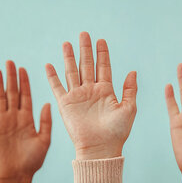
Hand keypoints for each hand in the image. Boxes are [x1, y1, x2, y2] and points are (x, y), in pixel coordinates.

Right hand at [0, 61, 51, 182]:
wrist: (16, 176)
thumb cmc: (32, 162)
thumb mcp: (44, 141)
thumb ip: (46, 122)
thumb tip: (47, 103)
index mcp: (28, 119)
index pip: (26, 96)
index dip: (25, 83)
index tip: (24, 69)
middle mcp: (14, 118)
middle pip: (12, 93)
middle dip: (11, 78)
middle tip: (10, 62)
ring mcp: (2, 123)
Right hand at [45, 32, 136, 159]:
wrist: (100, 148)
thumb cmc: (117, 132)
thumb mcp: (129, 109)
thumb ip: (130, 90)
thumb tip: (133, 71)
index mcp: (106, 91)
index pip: (103, 67)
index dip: (102, 54)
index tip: (101, 40)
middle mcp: (91, 91)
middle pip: (87, 65)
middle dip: (85, 50)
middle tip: (84, 34)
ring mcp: (77, 97)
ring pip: (72, 72)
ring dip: (69, 58)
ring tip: (67, 43)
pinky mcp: (66, 105)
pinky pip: (57, 87)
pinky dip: (52, 77)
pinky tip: (49, 65)